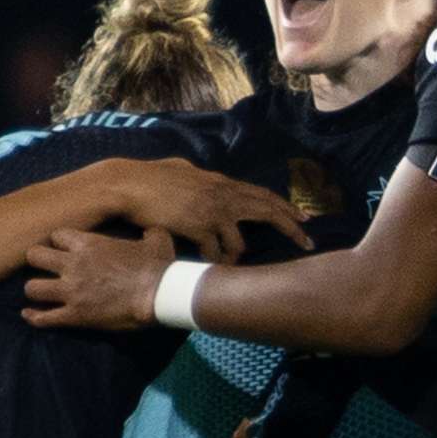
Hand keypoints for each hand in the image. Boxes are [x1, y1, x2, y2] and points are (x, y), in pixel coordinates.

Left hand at [24, 226, 173, 329]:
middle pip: (34, 256)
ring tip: (40, 293)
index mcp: (88, 243)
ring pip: (31, 287)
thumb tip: (150, 231)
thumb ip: (147, 232)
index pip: (56, 235)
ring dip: (35, 290)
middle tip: (45, 270)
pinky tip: (29, 316)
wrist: (160, 295)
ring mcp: (71, 291)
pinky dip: (34, 318)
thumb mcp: (156, 239)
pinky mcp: (75, 315)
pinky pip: (43, 318)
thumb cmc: (158, 266)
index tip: (63, 249)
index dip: (58, 242)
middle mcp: (73, 264)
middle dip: (37, 262)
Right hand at [95, 159, 309, 258]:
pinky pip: (215, 252)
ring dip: (238, 257)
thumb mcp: (183, 170)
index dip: (285, 207)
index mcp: (221, 182)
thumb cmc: (150, 177)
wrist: (129, 184)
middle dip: (290, 228)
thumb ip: (199, 175)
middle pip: (267, 211)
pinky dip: (216, 262)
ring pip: (241, 241)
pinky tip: (213, 267)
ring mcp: (211, 210)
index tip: (304, 218)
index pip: (262, 194)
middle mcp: (222, 194)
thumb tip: (200, 172)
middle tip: (307, 242)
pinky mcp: (197, 227)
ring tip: (231, 265)